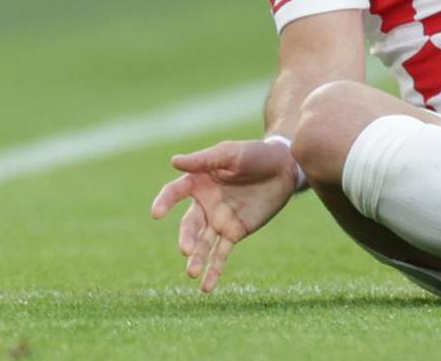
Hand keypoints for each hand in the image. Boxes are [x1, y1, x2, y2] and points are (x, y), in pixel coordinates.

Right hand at [149, 138, 296, 292]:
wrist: (283, 168)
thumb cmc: (254, 154)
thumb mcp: (230, 154)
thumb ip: (204, 160)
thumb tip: (174, 161)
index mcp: (198, 181)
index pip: (175, 192)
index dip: (164, 202)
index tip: (157, 213)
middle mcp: (204, 203)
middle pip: (189, 224)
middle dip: (186, 238)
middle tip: (186, 250)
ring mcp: (219, 220)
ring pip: (203, 243)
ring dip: (197, 258)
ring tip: (192, 273)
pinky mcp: (234, 232)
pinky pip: (221, 254)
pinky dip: (214, 270)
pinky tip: (206, 287)